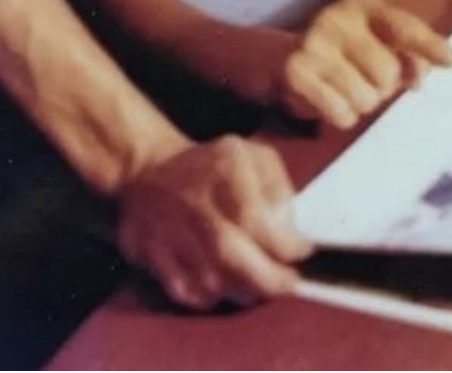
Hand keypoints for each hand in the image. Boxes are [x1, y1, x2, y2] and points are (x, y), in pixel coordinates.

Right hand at [117, 136, 311, 309]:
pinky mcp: (152, 255)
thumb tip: (287, 226)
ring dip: (244, 290)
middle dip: (269, 280)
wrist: (149, 169)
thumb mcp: (252, 155)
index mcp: (224, 170)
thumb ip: (277, 186)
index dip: (284, 244)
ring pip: (213, 282)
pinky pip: (188, 293)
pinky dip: (212, 297)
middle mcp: (195, 202)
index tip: (302, 250)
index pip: (256, 220)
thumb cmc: (211, 165)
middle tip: (288, 282)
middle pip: (233, 258)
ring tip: (260, 283)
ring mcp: (170, 232)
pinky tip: (227, 285)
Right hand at [278, 0, 451, 129]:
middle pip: (387, 73)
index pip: (403, 27)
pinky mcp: (297, 72)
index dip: (429, 46)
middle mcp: (336, 18)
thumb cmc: (347, 49)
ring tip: (348, 87)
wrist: (287, 57)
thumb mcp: (380, 41)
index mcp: (361, 4)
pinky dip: (343, 115)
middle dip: (384, 86)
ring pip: (366, 99)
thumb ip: (410, 54)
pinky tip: (331, 98)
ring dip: (363, 103)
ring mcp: (314, 43)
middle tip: (368, 79)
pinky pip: (342, 114)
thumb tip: (419, 78)